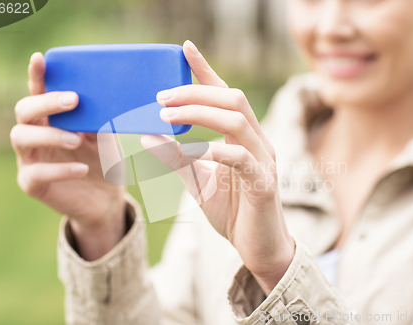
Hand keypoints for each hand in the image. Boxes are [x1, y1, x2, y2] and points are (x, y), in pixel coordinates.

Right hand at [11, 53, 126, 260]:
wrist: (106, 199)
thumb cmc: (103, 161)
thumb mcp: (105, 136)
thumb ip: (100, 116)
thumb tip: (109, 93)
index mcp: (51, 118)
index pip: (39, 92)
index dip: (37, 75)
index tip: (40, 58)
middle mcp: (35, 135)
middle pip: (24, 111)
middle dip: (46, 103)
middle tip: (73, 100)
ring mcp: (30, 159)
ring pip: (21, 138)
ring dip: (49, 134)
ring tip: (75, 139)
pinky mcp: (32, 183)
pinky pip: (37, 174)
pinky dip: (59, 170)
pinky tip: (81, 168)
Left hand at [142, 41, 294, 293]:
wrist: (259, 248)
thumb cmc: (233, 211)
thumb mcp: (199, 181)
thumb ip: (178, 158)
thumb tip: (148, 136)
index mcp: (243, 138)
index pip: (226, 95)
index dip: (206, 71)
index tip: (185, 49)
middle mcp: (258, 142)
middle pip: (232, 100)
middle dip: (195, 93)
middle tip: (160, 97)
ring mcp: (264, 161)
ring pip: (238, 121)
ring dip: (201, 113)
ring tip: (167, 116)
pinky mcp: (264, 183)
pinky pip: (240, 159)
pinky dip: (213, 150)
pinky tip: (189, 150)